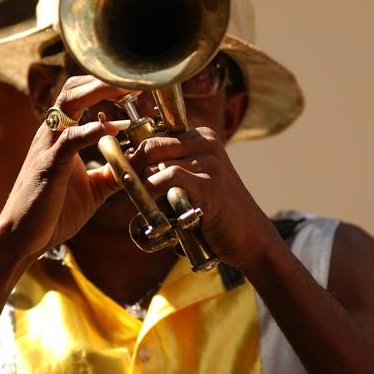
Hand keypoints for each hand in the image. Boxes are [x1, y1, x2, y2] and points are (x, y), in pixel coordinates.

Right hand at [0, 75, 137, 262]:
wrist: (22, 238)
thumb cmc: (51, 213)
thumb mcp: (93, 190)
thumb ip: (113, 173)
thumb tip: (140, 164)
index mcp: (60, 136)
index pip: (80, 96)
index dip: (106, 87)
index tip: (136, 87)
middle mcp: (51, 134)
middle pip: (74, 88)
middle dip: (104, 80)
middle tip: (136, 81)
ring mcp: (47, 146)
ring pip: (68, 103)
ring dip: (99, 92)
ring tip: (127, 90)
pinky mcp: (48, 164)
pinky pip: (70, 138)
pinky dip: (92, 130)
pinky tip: (114, 129)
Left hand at [130, 127, 282, 267]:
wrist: (250, 238)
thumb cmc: (216, 213)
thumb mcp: (195, 181)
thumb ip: (170, 168)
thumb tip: (130, 166)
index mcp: (202, 137)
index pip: (154, 135)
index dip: (134, 154)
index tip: (124, 173)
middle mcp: (207, 143)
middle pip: (150, 144)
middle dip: (131, 166)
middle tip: (122, 187)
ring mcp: (210, 162)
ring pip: (155, 160)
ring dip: (140, 183)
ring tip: (136, 200)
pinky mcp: (209, 184)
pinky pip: (169, 177)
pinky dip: (153, 189)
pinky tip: (152, 205)